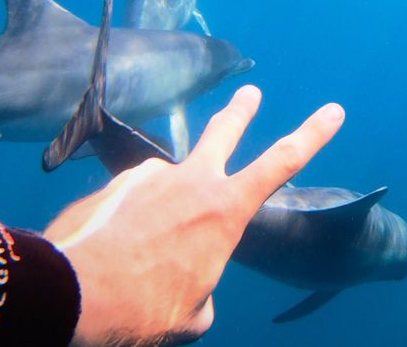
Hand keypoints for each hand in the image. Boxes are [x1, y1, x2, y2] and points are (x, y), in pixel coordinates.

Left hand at [43, 85, 344, 345]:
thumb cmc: (144, 307)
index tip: (334, 111)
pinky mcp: (112, 186)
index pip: (283, 162)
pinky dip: (129, 222)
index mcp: (225, 210)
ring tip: (144, 248)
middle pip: (224, 131)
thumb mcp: (193, 313)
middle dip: (241, 110)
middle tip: (249, 92)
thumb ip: (203, 291)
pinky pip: (130, 203)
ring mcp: (148, 178)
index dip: (313, 135)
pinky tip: (114, 247)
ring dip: (164, 206)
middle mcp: (190, 181)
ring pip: (167, 185)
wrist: (72, 294)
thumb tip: (194, 289)